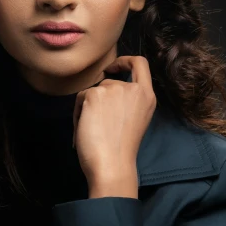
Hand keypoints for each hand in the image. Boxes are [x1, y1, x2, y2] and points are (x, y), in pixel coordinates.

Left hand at [72, 55, 156, 187]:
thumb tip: (106, 89)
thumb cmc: (121, 151)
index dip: (124, 61)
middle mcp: (132, 89)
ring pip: (92, 91)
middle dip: (98, 100)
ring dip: (87, 109)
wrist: (112, 164)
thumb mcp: (135, 119)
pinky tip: (84, 131)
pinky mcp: (94, 94)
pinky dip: (78, 114)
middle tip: (97, 125)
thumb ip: (128, 101)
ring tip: (92, 132)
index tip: (113, 67)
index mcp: (147, 96)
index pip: (140, 63)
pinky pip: (80, 98)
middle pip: (108, 82)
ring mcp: (113, 89)